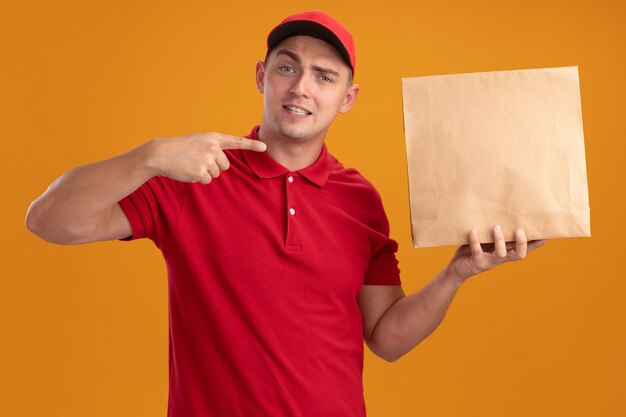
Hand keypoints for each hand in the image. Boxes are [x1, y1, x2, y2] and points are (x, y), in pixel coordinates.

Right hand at [145, 131, 265, 183]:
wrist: (160, 154)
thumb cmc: (180, 149)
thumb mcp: (199, 142)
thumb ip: (213, 148)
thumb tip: (223, 166)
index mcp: (212, 138)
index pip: (235, 141)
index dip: (251, 145)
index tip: (264, 147)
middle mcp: (212, 147)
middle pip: (225, 165)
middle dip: (214, 167)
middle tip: (198, 161)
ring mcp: (207, 159)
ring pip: (216, 174)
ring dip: (205, 173)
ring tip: (191, 164)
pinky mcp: (201, 171)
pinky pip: (207, 180)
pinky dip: (199, 179)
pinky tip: (188, 171)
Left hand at [445, 225, 545, 284]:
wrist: (457, 269)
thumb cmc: (474, 250)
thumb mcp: (487, 241)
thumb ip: (495, 232)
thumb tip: (501, 212)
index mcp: (506, 252)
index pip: (524, 249)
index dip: (535, 244)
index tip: (546, 235)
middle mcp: (500, 258)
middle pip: (518, 254)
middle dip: (522, 243)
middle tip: (521, 230)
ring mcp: (489, 261)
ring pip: (500, 253)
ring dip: (499, 240)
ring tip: (497, 227)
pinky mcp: (476, 262)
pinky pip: (477, 252)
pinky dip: (475, 242)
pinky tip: (473, 232)